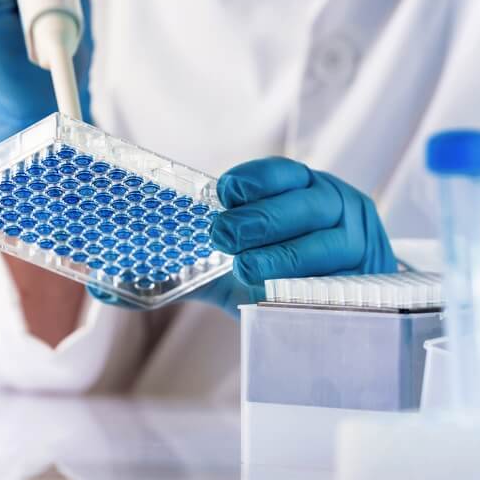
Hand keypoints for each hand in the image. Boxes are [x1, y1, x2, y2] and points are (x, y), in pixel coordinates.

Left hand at [87, 157, 397, 317]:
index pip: (283, 171)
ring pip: (329, 239)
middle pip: (306, 202)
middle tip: (223, 236)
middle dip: (263, 219)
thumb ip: (176, 271)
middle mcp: (334, 205)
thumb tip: (104, 285)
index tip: (222, 193)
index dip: (253, 180)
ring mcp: (359, 239)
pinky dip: (318, 284)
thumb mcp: (225, 269)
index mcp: (300, 188)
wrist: (333, 307)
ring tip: (248, 270)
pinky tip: (289, 294)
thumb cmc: (274, 276)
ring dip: (287, 254)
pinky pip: (350, 277)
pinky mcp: (374, 275)